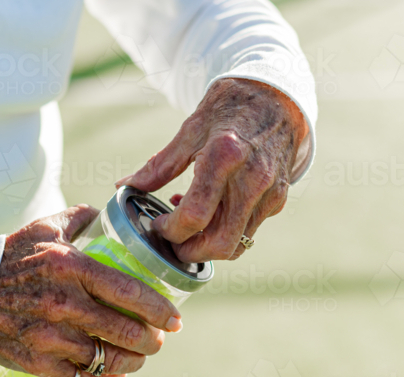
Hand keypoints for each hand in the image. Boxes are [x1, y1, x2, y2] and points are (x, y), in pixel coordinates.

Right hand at [0, 205, 182, 376]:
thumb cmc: (6, 259)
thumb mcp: (42, 229)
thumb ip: (78, 218)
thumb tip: (106, 213)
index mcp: (68, 267)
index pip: (127, 291)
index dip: (157, 309)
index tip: (174, 319)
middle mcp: (62, 303)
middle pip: (123, 331)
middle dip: (150, 341)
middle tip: (158, 341)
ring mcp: (49, 337)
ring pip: (106, 359)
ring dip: (130, 362)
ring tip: (138, 358)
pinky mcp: (37, 361)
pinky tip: (112, 373)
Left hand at [118, 78, 307, 262]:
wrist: (278, 97)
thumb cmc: (230, 108)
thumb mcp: (190, 129)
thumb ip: (159, 165)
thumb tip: (125, 187)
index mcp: (225, 157)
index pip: (194, 216)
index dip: (170, 230)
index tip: (157, 224)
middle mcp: (252, 180)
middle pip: (219, 243)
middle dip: (190, 252)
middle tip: (171, 243)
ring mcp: (269, 193)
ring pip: (237, 245)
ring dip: (208, 246)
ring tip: (189, 226)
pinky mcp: (277, 200)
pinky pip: (248, 231)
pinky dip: (225, 232)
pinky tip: (211, 212)